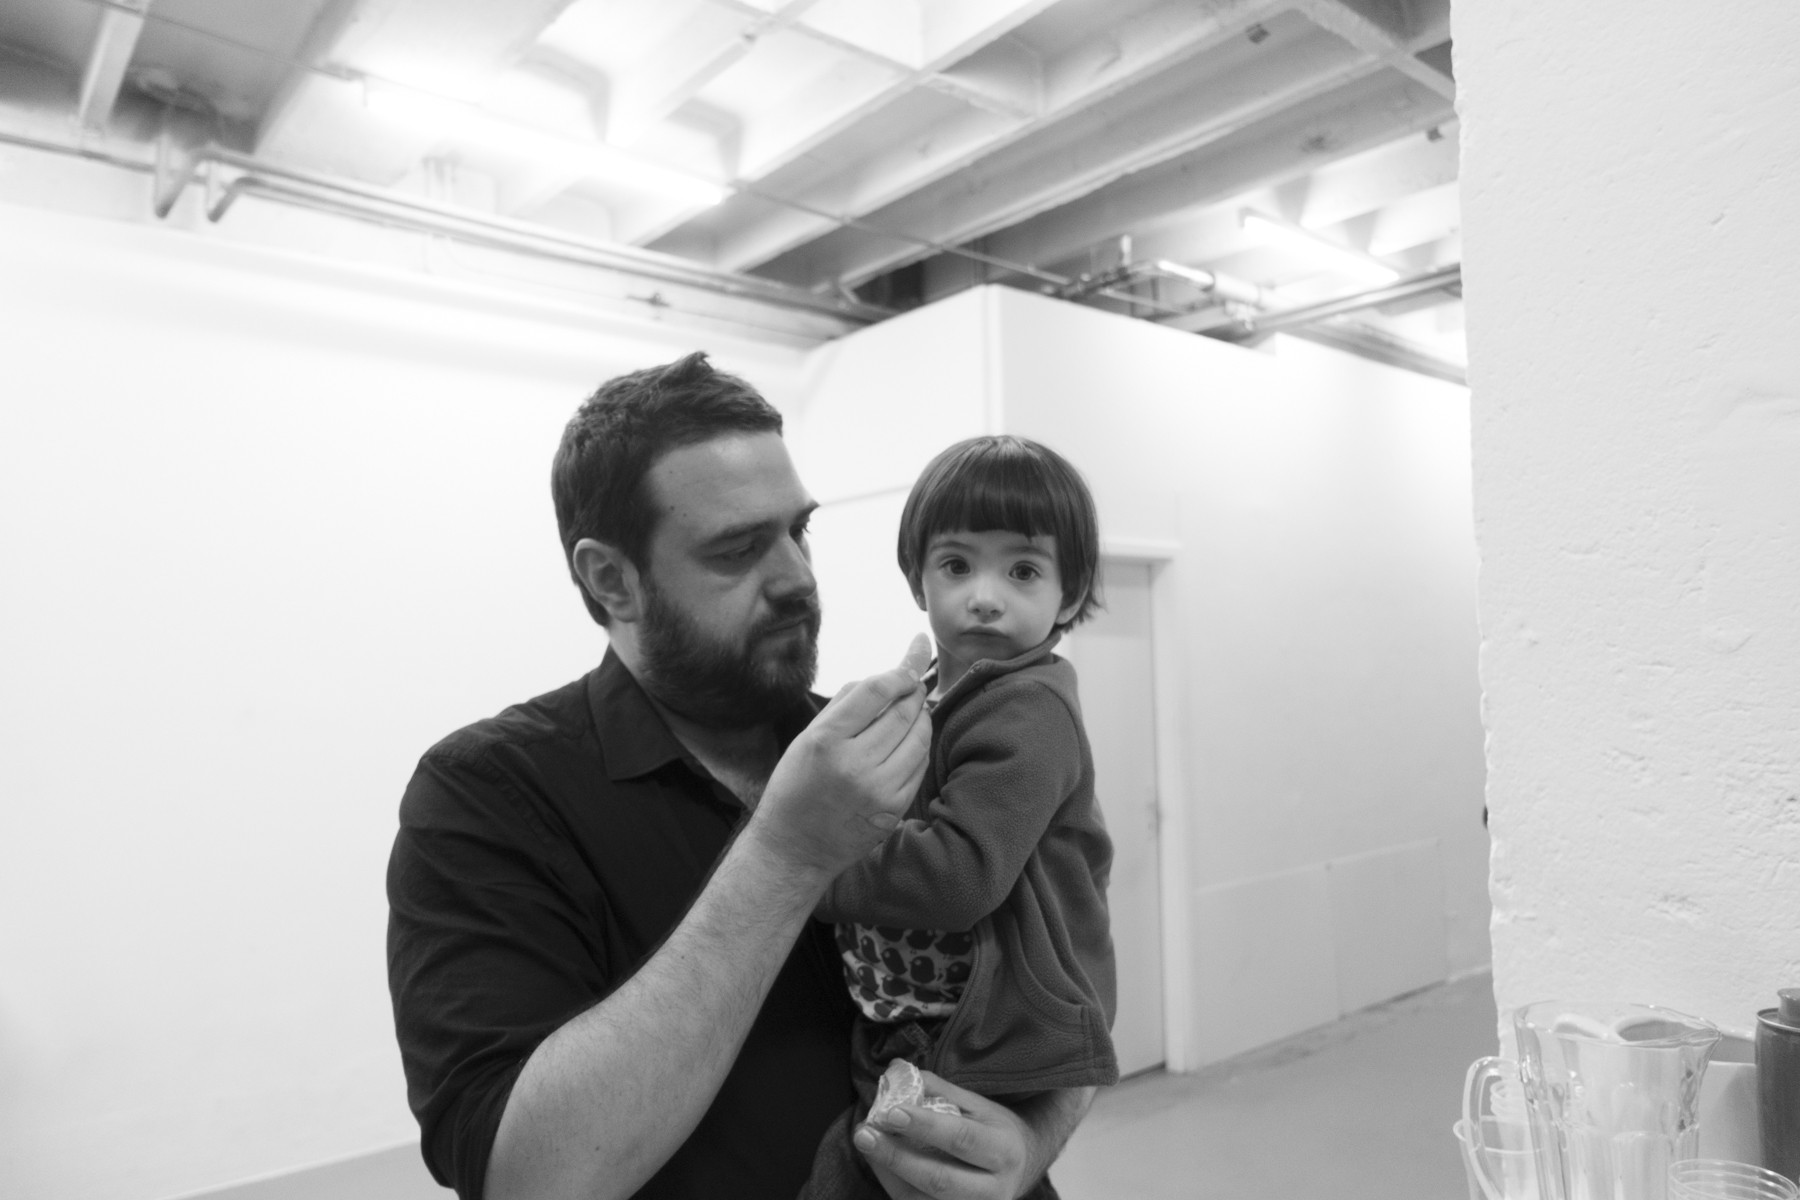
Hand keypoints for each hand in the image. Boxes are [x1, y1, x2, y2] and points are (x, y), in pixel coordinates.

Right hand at [748, 634, 932, 878]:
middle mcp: (853, 764)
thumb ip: (846, 703)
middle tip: (915, 685)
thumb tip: (888, 675)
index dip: (900, 673)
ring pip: (918, 738)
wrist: (795, 848)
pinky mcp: (894, 808)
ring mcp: (878, 789)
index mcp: (826, 740)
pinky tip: (909, 742)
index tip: (908, 668)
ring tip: (914, 711)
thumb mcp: (807, 738)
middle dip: (914, 693)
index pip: (876, 691)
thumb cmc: (797, 785)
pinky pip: (919, 765)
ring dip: (922, 718)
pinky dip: (919, 747)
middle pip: (903, 712)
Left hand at [854, 1072, 1033, 1199]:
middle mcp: (994, 1190)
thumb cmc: (995, 1130)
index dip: (925, 1127)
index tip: (891, 1112)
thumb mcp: (978, 1105)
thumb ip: (939, 1090)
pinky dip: (895, 1187)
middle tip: (864, 1134)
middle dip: (896, 1157)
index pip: (961, 1139)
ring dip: (889, 1174)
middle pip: (939, 1180)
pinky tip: (880, 1165)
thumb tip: (895, 1072)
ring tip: (867, 1147)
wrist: (1023, 1165)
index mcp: (1003, 1151)